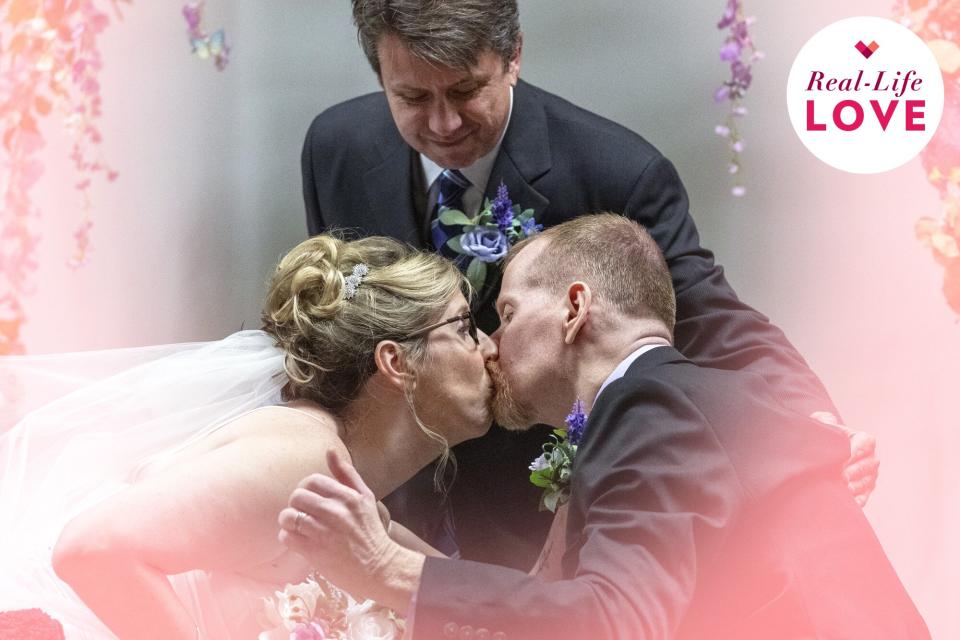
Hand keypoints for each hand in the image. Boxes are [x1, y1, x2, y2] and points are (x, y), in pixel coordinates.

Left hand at [278, 450, 399, 601]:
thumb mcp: (365, 497)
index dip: (305, 489)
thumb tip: (330, 451)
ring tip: (298, 528)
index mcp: (347, 496)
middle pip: (296, 497)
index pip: (312, 481)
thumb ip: (347, 474)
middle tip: (303, 515)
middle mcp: (335, 512)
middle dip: (296, 506)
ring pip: (288, 517)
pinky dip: (288, 538)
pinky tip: (299, 541)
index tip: (310, 500)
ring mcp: (323, 532)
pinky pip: (286, 537)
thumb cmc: (370, 532)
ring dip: (289, 523)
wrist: (379, 568)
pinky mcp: (314, 552)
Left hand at [811, 411, 878, 506]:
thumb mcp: (822, 424)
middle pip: (862, 468)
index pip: (862, 447)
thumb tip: (827, 420)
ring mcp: (871, 476)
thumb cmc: (823, 437)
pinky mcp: (867, 491)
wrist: (824, 453)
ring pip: (862, 484)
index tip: (837, 462)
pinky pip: (861, 498)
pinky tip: (840, 499)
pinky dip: (851, 501)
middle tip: (836, 478)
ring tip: (835, 488)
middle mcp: (872, 458)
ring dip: (848, 488)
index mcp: (866, 440)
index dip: (849, 454)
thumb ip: (824, 420)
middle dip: (847, 473)